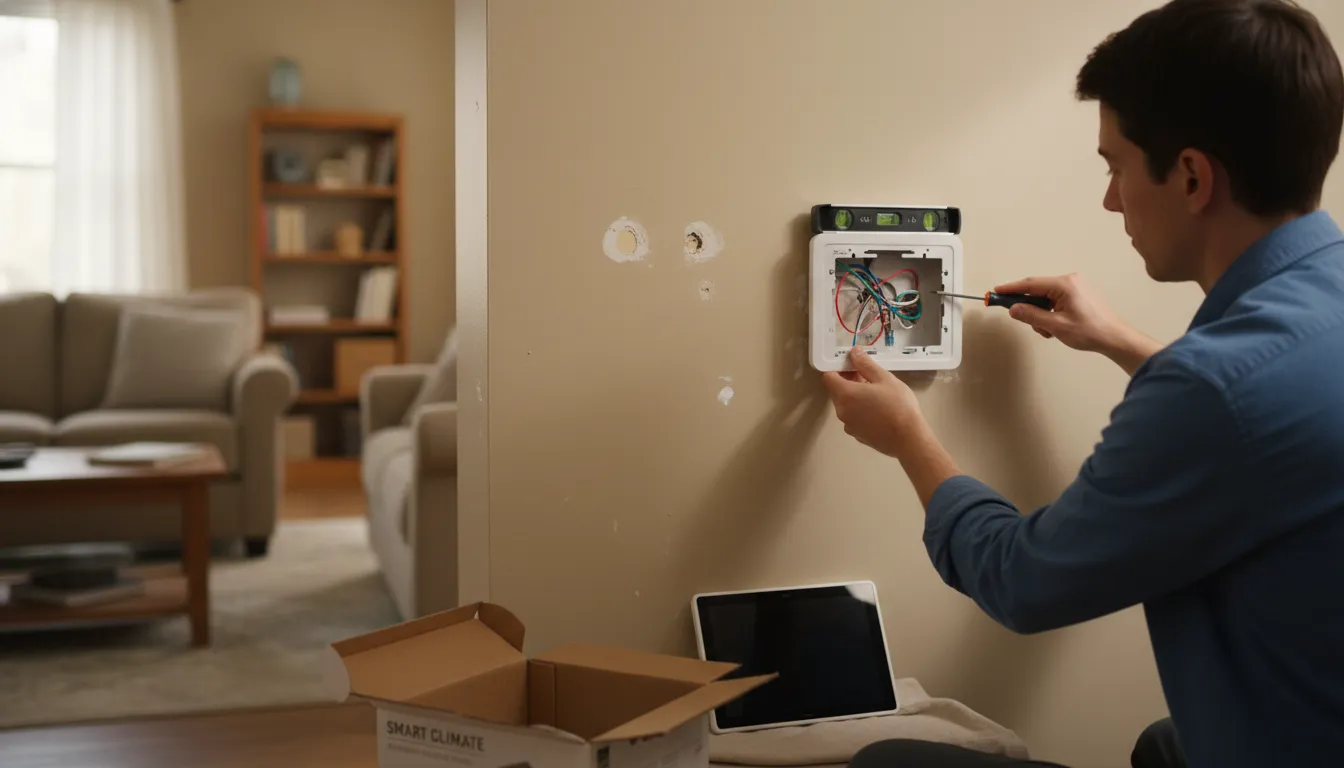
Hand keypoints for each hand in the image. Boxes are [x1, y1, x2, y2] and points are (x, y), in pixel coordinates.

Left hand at [820, 347, 924, 457]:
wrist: (908, 439)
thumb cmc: (898, 405)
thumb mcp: (884, 378)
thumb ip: (866, 364)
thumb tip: (853, 352)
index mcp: (845, 394)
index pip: (828, 377)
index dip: (837, 368)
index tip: (852, 365)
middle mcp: (841, 411)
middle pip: (836, 391)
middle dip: (848, 381)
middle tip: (868, 377)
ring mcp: (848, 425)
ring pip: (845, 405)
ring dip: (854, 396)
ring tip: (876, 393)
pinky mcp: (857, 436)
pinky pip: (853, 417)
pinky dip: (859, 410)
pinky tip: (878, 410)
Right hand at [995, 273, 1161, 374]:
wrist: (1114, 338)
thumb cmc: (1089, 331)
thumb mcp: (1055, 326)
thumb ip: (1032, 316)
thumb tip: (1013, 309)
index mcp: (1064, 284)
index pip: (1030, 284)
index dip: (1011, 288)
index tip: (995, 291)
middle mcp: (1069, 281)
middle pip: (1037, 291)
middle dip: (1030, 309)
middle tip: (1031, 324)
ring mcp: (1075, 287)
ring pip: (1045, 298)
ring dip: (1041, 315)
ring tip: (1050, 331)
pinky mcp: (1078, 295)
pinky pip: (1055, 301)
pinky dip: (1050, 313)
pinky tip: (1056, 327)